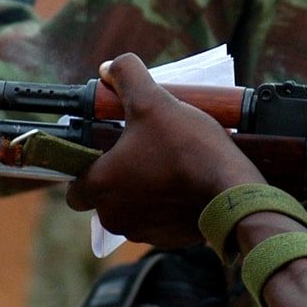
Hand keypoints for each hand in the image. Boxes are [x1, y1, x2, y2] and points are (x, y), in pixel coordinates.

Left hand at [64, 54, 265, 246]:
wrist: (232, 191)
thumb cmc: (187, 148)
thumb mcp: (153, 100)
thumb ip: (126, 75)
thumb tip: (110, 66)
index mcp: (100, 187)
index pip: (74, 187)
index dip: (87, 168)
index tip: (105, 152)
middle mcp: (114, 216)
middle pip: (104, 197)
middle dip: (119, 177)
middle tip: (141, 152)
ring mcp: (142, 231)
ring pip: (131, 210)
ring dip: (142, 191)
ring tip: (166, 164)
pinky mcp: (168, 240)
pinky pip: (157, 222)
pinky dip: (165, 206)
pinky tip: (183, 184)